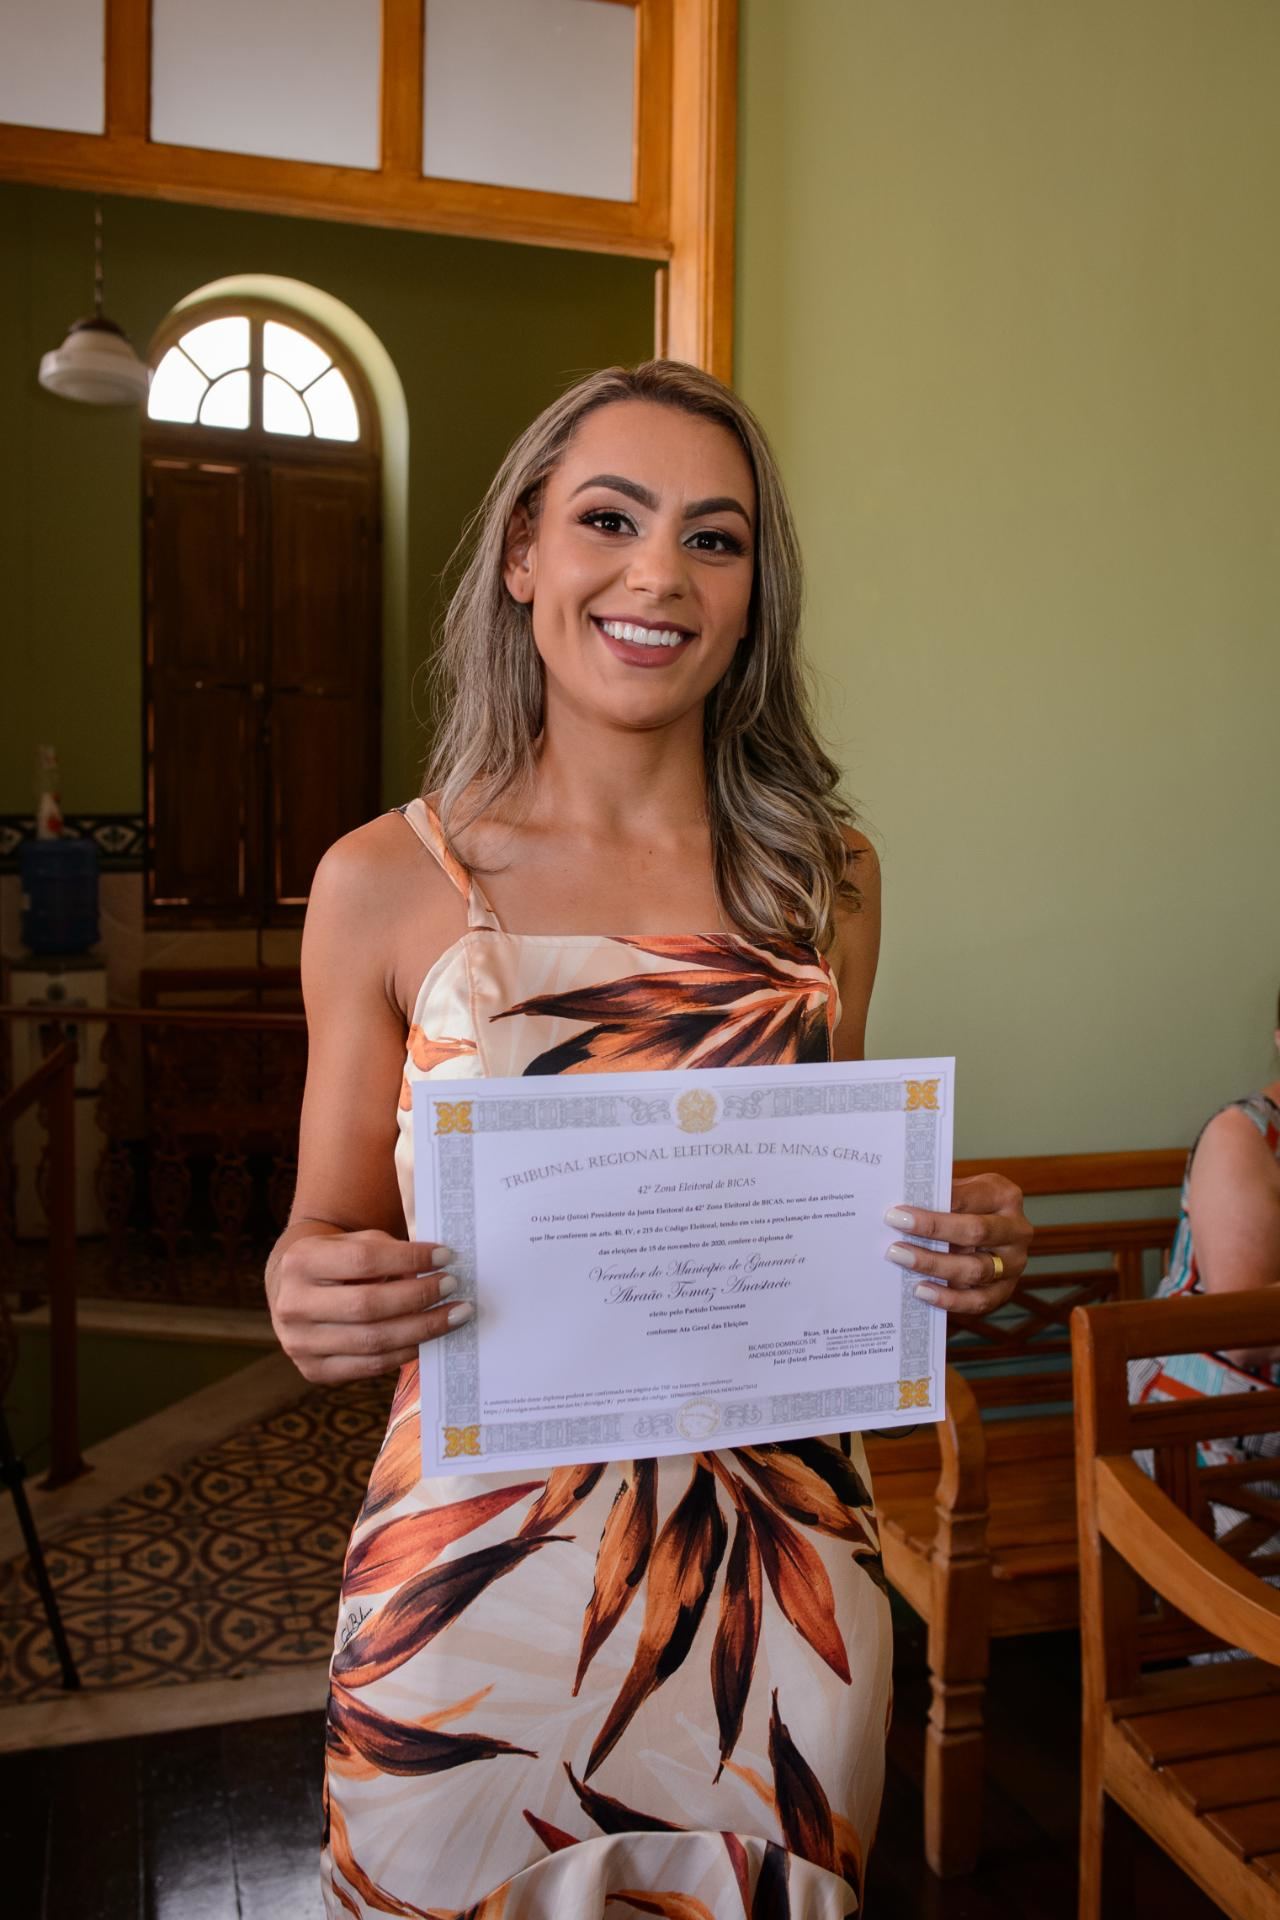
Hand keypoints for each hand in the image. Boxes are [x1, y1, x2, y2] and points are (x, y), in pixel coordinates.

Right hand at [267, 1227, 470, 1382]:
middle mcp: (293, 1305)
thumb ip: (387, 1251)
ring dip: (422, 1329)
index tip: (446, 1256)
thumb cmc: (337, 1260)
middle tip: (453, 1286)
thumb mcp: (353, 1242)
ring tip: (455, 1314)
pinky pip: (370, 1366)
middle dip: (418, 1297)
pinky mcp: (314, 1371)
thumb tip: (438, 1268)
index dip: (408, 1259)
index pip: (363, 1260)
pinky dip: (406, 1351)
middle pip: (368, 1305)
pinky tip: (429, 1338)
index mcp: (300, 1262)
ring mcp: (299, 1343)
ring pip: (372, 1341)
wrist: (294, 1291)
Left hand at [883, 1172, 1030, 1315]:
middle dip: (933, 1233)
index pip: (967, 1200)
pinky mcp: (1006, 1290)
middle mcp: (1016, 1229)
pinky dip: (949, 1298)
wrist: (986, 1233)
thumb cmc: (965, 1208)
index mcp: (1004, 1196)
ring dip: (935, 1266)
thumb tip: (900, 1210)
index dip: (933, 1209)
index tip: (898, 1214)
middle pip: (976, 1232)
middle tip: (896, 1238)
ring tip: (902, 1260)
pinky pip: (979, 1300)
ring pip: (976, 1269)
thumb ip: (937, 1199)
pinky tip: (922, 1291)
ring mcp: (1014, 1262)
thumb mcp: (957, 1192)